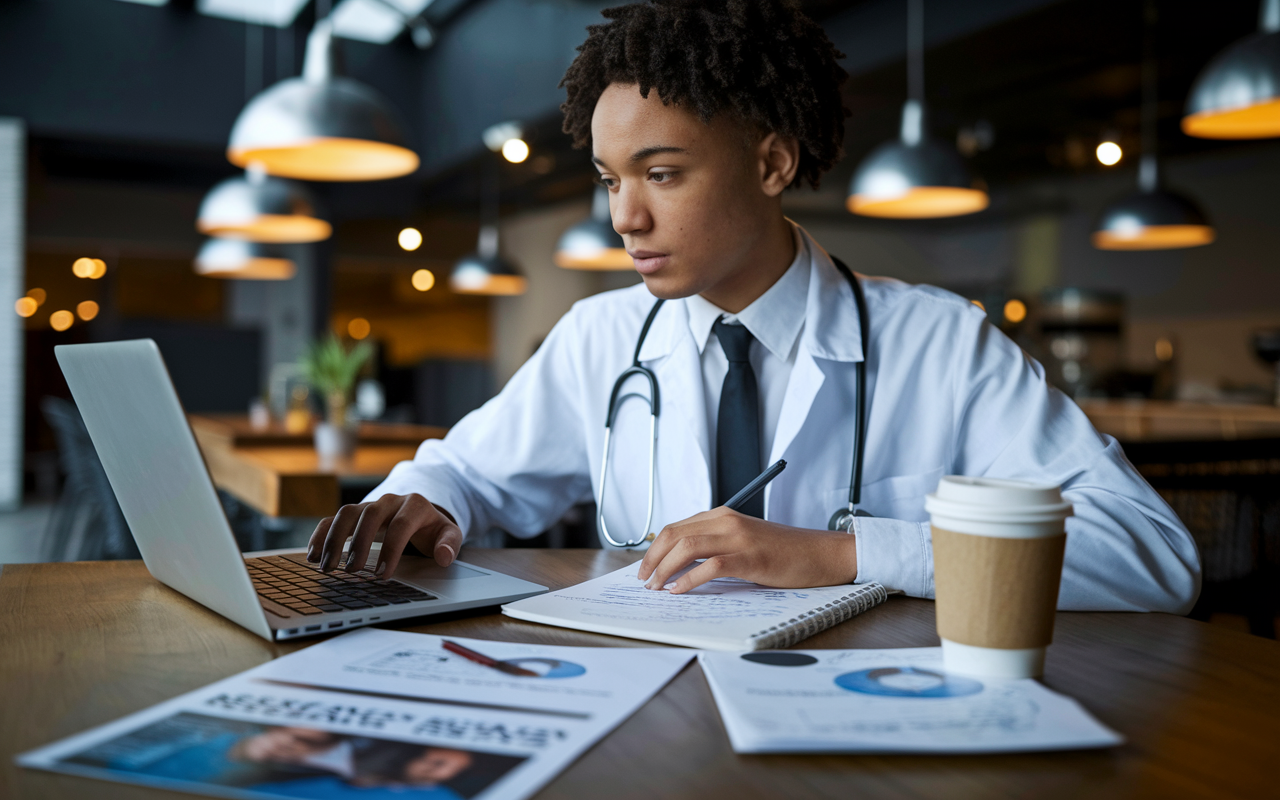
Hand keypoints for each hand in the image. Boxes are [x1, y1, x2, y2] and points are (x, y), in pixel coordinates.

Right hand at [305, 493, 461, 577]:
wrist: (419, 514)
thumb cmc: (432, 529)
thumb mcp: (447, 534)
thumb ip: (450, 544)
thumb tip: (443, 557)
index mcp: (415, 505)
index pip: (401, 525)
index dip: (391, 550)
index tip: (381, 575)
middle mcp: (390, 501)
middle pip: (370, 515)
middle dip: (359, 543)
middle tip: (351, 571)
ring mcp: (369, 505)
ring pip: (347, 514)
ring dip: (334, 540)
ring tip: (327, 567)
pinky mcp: (354, 514)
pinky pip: (333, 519)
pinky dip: (321, 535)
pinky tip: (313, 555)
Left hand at [636, 507, 857, 592]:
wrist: (821, 553)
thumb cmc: (784, 552)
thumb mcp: (744, 541)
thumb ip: (716, 544)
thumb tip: (681, 566)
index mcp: (723, 515)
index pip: (676, 527)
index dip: (655, 548)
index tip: (645, 568)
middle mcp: (727, 521)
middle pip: (674, 534)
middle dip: (652, 558)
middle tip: (644, 580)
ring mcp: (739, 538)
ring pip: (687, 547)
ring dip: (665, 569)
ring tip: (657, 587)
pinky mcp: (750, 558)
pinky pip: (711, 566)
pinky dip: (689, 579)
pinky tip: (680, 590)